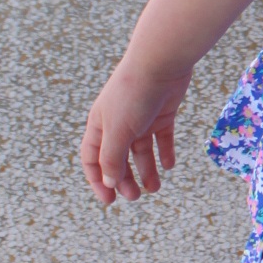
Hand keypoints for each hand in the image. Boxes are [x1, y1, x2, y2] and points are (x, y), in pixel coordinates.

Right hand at [80, 60, 192, 207]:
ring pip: (141, 151)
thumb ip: (112, 157)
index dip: (98, 180)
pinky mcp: (162, 113)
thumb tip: (109, 182)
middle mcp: (118, 123)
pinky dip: (164, 152)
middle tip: (136, 197)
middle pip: (118, 158)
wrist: (161, 62)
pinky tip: (169, 166)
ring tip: (155, 188)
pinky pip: (162, 138)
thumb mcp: (118, 130)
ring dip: (147, 170)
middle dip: (124, 179)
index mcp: (100, 126)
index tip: (109, 200)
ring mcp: (141, 118)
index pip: (92, 159)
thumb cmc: (133, 94)